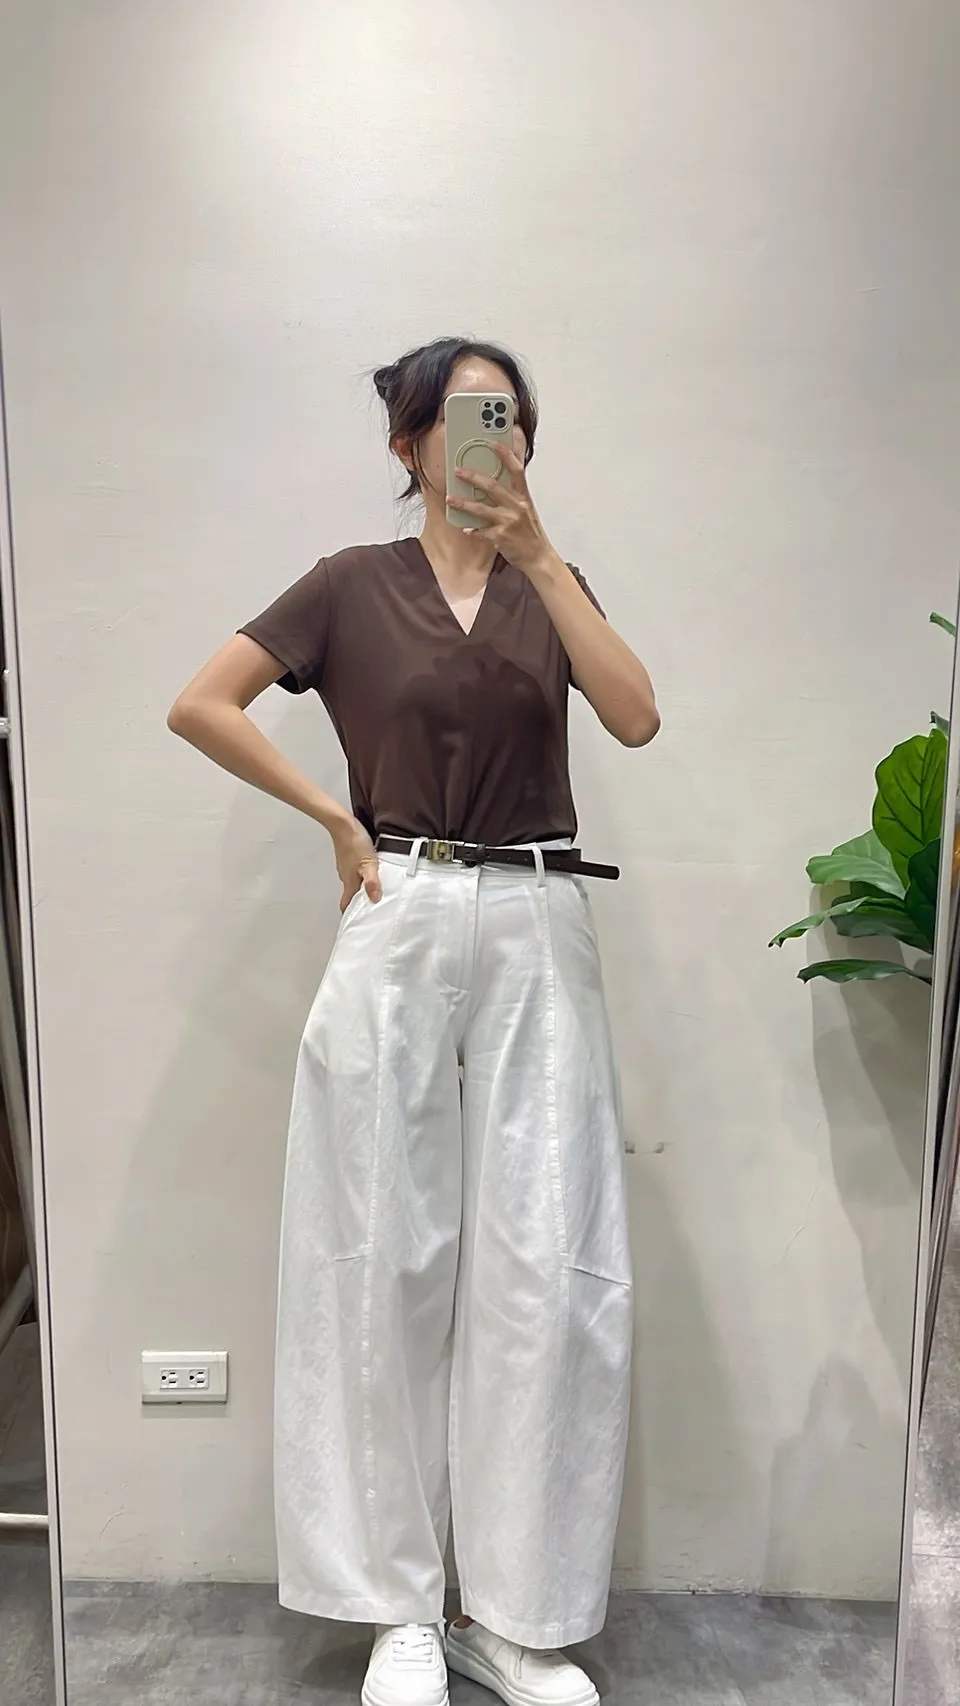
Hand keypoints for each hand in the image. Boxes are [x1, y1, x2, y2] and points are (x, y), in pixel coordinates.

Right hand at [330, 816, 380, 912]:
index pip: (345, 904)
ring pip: (353, 882)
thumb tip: (374, 899)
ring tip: (377, 889)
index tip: (358, 921)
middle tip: (372, 907)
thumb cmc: (355, 843)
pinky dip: (363, 875)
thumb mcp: (369, 863)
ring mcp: (346, 866)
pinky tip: (373, 871)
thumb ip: (372, 882)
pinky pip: (355, 871)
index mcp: (349, 881)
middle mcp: (345, 876)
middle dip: (359, 902)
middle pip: (351, 894)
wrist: (343, 824)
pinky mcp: (349, 857)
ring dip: (363, 887)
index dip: (350, 914)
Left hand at [451, 441, 553, 576]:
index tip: (494, 443)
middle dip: (473, 477)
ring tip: (450, 499)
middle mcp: (516, 507)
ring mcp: (508, 522)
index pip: (516, 470)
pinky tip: (465, 528)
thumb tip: (497, 481)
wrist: (538, 557)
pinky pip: (481, 532)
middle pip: (492, 486)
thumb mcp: (526, 509)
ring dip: (464, 503)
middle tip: (458, 471)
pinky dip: (473, 530)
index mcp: (523, 497)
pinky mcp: (501, 537)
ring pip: (481, 509)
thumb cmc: (530, 532)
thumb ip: (513, 495)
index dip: (506, 455)